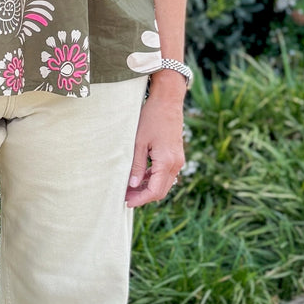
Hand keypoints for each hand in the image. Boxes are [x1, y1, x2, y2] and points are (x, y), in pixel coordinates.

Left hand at [125, 88, 185, 207]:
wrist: (167, 101)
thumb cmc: (151, 118)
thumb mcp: (138, 142)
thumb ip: (136, 165)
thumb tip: (133, 186)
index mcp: (166, 162)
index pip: (155, 191)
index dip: (140, 200)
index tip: (126, 202)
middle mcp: (176, 164)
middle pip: (161, 190)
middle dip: (143, 196)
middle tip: (125, 196)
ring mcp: (178, 160)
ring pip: (164, 183)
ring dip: (148, 188)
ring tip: (129, 188)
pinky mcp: (176, 155)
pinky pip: (166, 174)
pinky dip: (153, 178)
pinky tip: (139, 176)